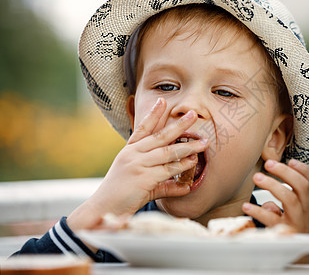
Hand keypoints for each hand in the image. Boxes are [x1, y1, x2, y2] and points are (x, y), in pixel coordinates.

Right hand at [67, 98, 208, 229]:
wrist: (103, 210)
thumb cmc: (119, 196)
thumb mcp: (140, 182)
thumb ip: (163, 182)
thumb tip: (185, 186)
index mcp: (129, 151)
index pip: (143, 128)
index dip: (154, 114)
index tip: (163, 101)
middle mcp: (133, 154)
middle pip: (160, 136)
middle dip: (178, 125)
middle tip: (193, 115)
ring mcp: (137, 165)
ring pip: (168, 153)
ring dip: (187, 147)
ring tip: (203, 143)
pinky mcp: (143, 178)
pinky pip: (167, 171)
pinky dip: (181, 167)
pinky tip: (192, 163)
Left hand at [242, 159, 308, 233]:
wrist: (296, 255)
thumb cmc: (290, 224)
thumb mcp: (293, 210)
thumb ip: (286, 194)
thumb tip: (270, 179)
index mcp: (308, 203)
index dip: (305, 171)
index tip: (291, 160)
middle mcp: (305, 211)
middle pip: (302, 187)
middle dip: (286, 172)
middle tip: (268, 164)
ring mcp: (296, 222)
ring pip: (290, 199)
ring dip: (272, 186)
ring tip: (256, 177)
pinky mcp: (283, 233)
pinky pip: (271, 220)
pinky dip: (259, 211)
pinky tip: (246, 206)